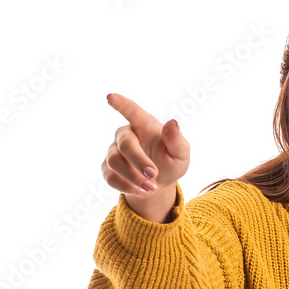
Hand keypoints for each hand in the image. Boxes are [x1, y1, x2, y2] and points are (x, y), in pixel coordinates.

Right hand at [102, 94, 189, 221]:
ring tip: (151, 188)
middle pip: (125, 144)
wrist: (160, 182)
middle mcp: (126, 135)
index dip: (121, 104)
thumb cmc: (171, 161)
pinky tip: (141, 191)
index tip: (111, 97)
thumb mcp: (181, 153)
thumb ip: (176, 140)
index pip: (132, 111)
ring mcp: (114, 151)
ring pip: (114, 161)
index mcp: (144, 125)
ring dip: (133, 177)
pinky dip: (125, 186)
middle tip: (154, 176)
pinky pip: (110, 176)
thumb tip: (173, 123)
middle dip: (139, 161)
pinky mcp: (108, 168)